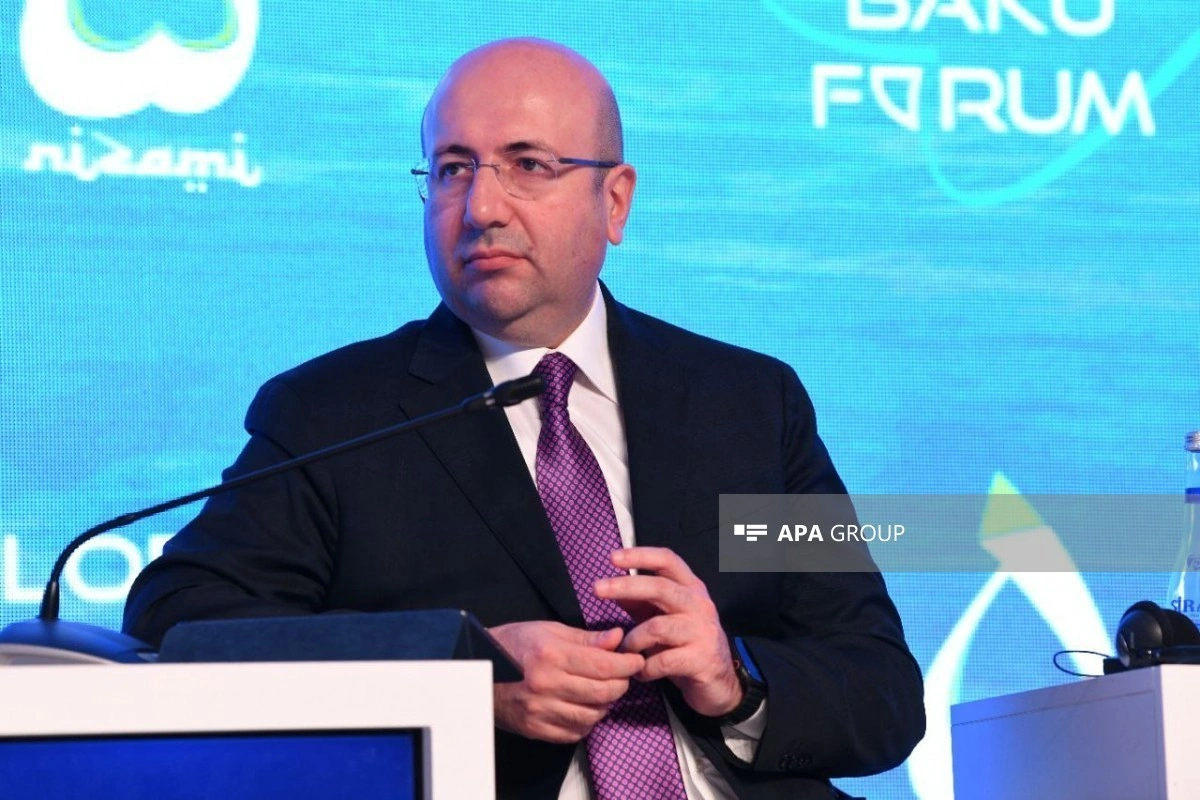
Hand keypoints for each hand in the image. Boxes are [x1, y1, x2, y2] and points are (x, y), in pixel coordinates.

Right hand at [488, 620, 645, 743]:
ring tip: (603, 690)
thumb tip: (617, 638)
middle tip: (624, 675)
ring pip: (592, 716)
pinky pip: (574, 733)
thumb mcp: (548, 630)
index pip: (603, 664)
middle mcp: (545, 684)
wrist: (477, 669)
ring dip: (606, 704)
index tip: (635, 660)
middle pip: (603, 692)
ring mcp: (539, 710)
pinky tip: (584, 707)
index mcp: (550, 655)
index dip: (627, 664)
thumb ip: (586, 638)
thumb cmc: (512, 644)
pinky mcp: (535, 728)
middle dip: (622, 684)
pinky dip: (587, 722)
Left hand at [595, 547, 743, 717]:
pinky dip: (645, 668)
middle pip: (661, 587)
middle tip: (596, 589)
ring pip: (657, 627)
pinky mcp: (701, 659)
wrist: (719, 682)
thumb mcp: (663, 618)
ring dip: (632, 640)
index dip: (640, 555)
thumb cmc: (686, 644)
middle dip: (626, 586)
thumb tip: (610, 586)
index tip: (613, 557)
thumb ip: (640, 603)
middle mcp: (699, 604)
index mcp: (690, 588)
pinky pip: (662, 661)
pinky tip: (640, 673)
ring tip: (624, 652)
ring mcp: (702, 631)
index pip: (668, 560)